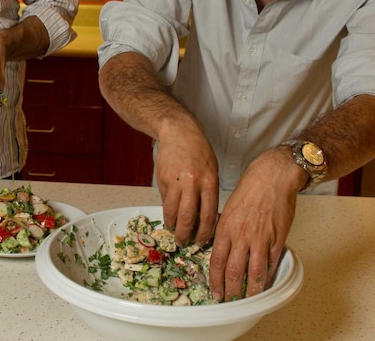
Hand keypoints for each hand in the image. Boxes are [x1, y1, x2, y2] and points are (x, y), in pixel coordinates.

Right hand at [155, 125, 219, 246]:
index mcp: (209, 182)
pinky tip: (169, 213)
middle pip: (188, 216)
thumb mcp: (211, 170)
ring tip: (173, 230)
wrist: (179, 132)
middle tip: (183, 242)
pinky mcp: (162, 179)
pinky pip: (164, 199)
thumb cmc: (199, 151)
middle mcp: (192, 183)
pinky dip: (166, 209)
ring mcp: (175, 181)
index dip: (204, 232)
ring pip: (172, 211)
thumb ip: (207, 193)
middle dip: (185, 234)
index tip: (201, 242)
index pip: (208, 214)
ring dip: (172, 224)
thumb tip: (202, 217)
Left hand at [207, 149, 300, 300]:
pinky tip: (264, 284)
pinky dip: (267, 276)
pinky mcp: (277, 239)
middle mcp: (241, 236)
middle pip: (233, 271)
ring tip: (247, 300)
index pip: (216, 261)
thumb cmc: (250, 189)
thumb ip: (225, 231)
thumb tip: (222, 249)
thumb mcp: (229, 209)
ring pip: (253, 272)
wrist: (272, 177)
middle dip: (230, 290)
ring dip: (250, 290)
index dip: (215, 280)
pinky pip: (271, 263)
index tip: (215, 291)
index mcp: (226, 228)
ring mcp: (260, 239)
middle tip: (229, 301)